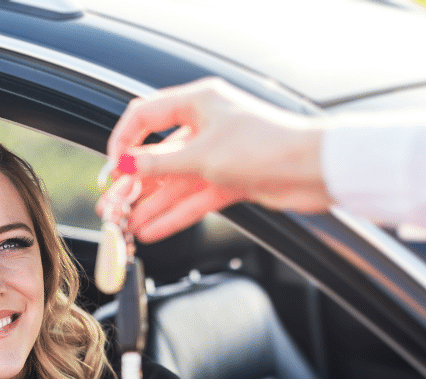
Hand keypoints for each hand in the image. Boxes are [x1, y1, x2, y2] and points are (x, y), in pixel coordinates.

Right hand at [99, 77, 331, 242]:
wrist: (313, 169)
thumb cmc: (265, 146)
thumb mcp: (200, 156)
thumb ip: (158, 164)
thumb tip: (125, 167)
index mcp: (198, 102)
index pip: (145, 116)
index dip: (123, 142)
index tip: (112, 169)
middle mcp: (206, 125)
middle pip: (158, 155)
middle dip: (134, 183)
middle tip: (112, 205)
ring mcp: (218, 155)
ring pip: (175, 181)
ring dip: (151, 204)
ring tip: (126, 225)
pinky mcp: (231, 180)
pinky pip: (194, 198)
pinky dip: (174, 214)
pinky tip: (154, 230)